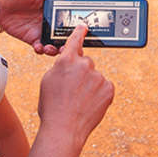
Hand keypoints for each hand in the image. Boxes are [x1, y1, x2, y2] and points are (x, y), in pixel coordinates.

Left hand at [0, 0, 76, 54]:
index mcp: (53, 7)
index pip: (68, 16)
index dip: (76, 23)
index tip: (83, 28)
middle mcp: (49, 20)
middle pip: (63, 33)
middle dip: (68, 40)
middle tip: (70, 45)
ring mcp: (40, 30)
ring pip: (53, 43)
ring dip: (56, 48)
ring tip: (53, 48)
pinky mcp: (30, 38)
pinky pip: (40, 47)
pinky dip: (42, 50)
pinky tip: (40, 47)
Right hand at [37, 26, 114, 148]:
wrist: (64, 129)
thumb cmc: (52, 107)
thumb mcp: (48, 81)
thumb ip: (60, 66)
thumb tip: (69, 61)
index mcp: (66, 60)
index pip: (75, 40)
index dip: (80, 32)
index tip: (84, 26)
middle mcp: (85, 64)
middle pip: (86, 62)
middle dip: (81, 73)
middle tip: (72, 90)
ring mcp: (98, 76)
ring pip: (95, 76)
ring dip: (90, 85)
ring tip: (79, 101)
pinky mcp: (109, 88)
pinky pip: (104, 86)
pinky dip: (99, 94)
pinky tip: (89, 104)